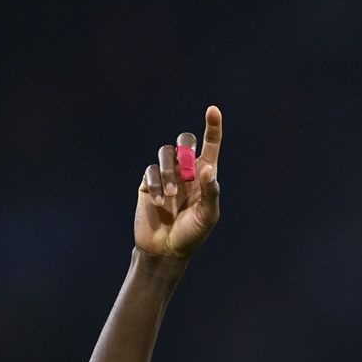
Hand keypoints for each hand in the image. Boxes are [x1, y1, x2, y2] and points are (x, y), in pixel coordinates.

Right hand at [134, 106, 221, 258]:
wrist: (165, 251)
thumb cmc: (191, 235)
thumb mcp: (207, 216)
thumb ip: (210, 192)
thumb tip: (206, 168)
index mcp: (205, 176)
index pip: (211, 145)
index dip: (213, 126)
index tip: (213, 109)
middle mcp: (186, 171)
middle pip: (185, 142)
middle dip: (186, 148)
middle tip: (188, 169)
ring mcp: (166, 175)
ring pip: (166, 153)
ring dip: (169, 172)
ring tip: (171, 196)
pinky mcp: (148, 183)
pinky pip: (150, 171)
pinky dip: (156, 184)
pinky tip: (159, 201)